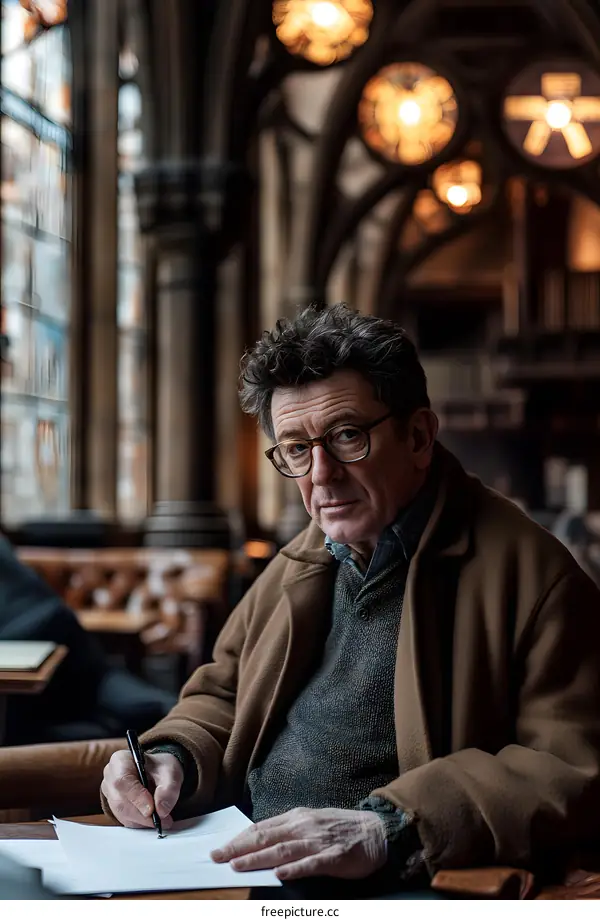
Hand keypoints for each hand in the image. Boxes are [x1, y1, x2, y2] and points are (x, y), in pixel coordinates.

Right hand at [101, 750, 183, 828]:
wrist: (157, 772)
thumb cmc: (160, 767)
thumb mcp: (170, 771)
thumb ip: (169, 788)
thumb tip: (161, 810)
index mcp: (120, 760)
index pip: (122, 781)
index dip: (136, 797)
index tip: (151, 810)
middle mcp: (110, 776)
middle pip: (120, 801)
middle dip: (142, 814)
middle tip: (162, 820)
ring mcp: (109, 793)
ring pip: (121, 813)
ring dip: (142, 821)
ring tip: (162, 819)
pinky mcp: (113, 807)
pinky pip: (124, 820)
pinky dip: (140, 823)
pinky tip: (152, 819)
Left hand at [210, 807, 385, 880]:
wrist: (375, 831)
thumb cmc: (340, 827)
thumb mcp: (310, 821)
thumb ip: (287, 830)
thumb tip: (260, 839)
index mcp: (296, 817)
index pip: (261, 828)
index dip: (239, 839)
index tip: (220, 848)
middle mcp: (303, 826)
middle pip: (266, 837)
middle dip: (239, 848)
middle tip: (217, 858)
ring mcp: (318, 841)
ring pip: (283, 850)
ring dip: (258, 858)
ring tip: (238, 866)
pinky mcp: (334, 857)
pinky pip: (311, 863)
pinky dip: (294, 868)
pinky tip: (280, 874)